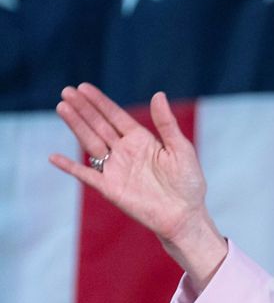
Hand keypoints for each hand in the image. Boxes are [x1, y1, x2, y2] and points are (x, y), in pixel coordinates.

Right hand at [49, 84, 226, 289]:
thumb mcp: (181, 148)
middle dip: (83, 109)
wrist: (185, 215)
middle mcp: (125, 151)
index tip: (84, 87)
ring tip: (62, 108)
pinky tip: (55, 157)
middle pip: (99, 125)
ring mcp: (115, 169)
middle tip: (66, 91)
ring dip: (76, 126)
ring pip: (90, 143)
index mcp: (142, 140)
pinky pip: (86, 175)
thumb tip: (158, 94)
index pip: (116, 116)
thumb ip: (167, 124)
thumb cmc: (188, 182)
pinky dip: (70, 167)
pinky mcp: (110, 188)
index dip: (100, 102)